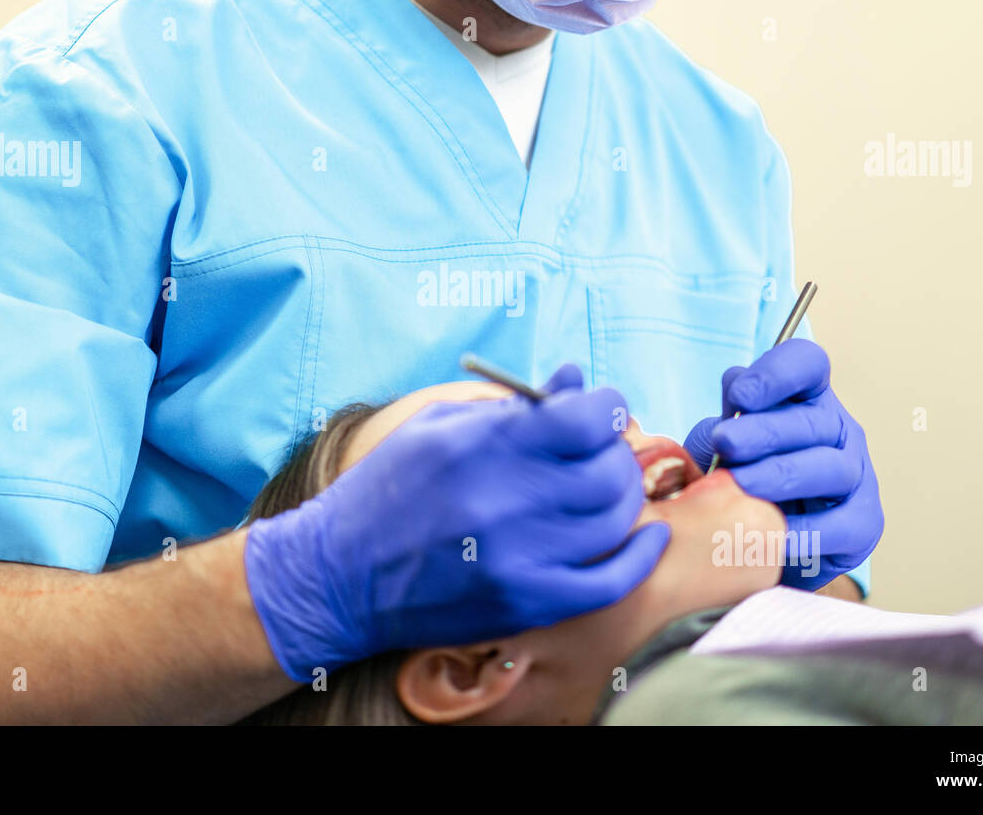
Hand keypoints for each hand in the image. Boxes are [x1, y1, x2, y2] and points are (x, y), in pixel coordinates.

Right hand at [244, 365, 669, 680]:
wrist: (338, 576)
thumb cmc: (389, 490)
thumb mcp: (439, 427)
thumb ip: (513, 405)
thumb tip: (576, 379)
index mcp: (480, 445)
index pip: (583, 416)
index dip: (606, 406)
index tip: (602, 409)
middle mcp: (503, 500)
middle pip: (607, 470)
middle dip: (614, 453)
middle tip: (600, 453)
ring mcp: (517, 557)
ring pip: (615, 520)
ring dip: (623, 499)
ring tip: (606, 491)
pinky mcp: (525, 603)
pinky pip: (611, 581)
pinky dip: (640, 556)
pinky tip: (645, 537)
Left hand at [683, 339, 881, 589]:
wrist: (764, 542)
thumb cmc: (744, 482)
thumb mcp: (723, 446)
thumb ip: (722, 423)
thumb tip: (728, 404)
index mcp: (806, 398)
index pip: (807, 365)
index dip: (777, 374)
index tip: (739, 396)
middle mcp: (838, 431)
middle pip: (813, 421)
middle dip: (764, 431)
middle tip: (724, 443)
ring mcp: (856, 475)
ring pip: (828, 468)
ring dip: (779, 475)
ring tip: (737, 485)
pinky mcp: (863, 523)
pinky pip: (839, 525)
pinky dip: (803, 530)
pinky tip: (768, 530)